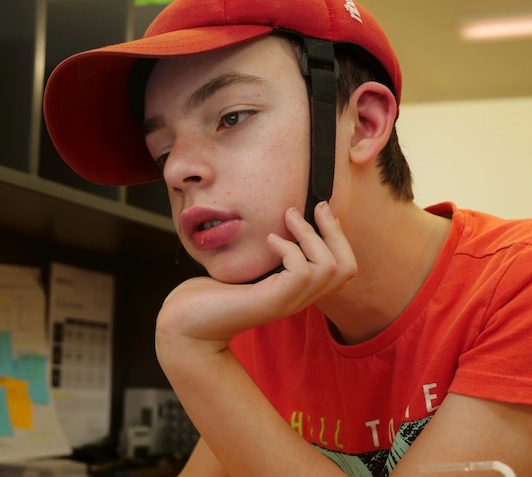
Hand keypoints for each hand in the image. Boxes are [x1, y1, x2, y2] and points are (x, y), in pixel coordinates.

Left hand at [156, 201, 356, 352]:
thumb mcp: (245, 267)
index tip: (321, 210)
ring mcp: (287, 302)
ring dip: (311, 236)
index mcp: (297, 290)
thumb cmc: (208, 295)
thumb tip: (275, 218)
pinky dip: (289, 249)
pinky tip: (269, 240)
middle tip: (314, 207)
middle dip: (335, 232)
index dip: (339, 236)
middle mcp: (298, 299)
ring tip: (287, 218)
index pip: (344, 267)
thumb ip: (265, 251)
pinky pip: (301, 273)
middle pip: (347, 267)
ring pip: (329, 268)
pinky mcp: (271, 302)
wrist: (185, 325)